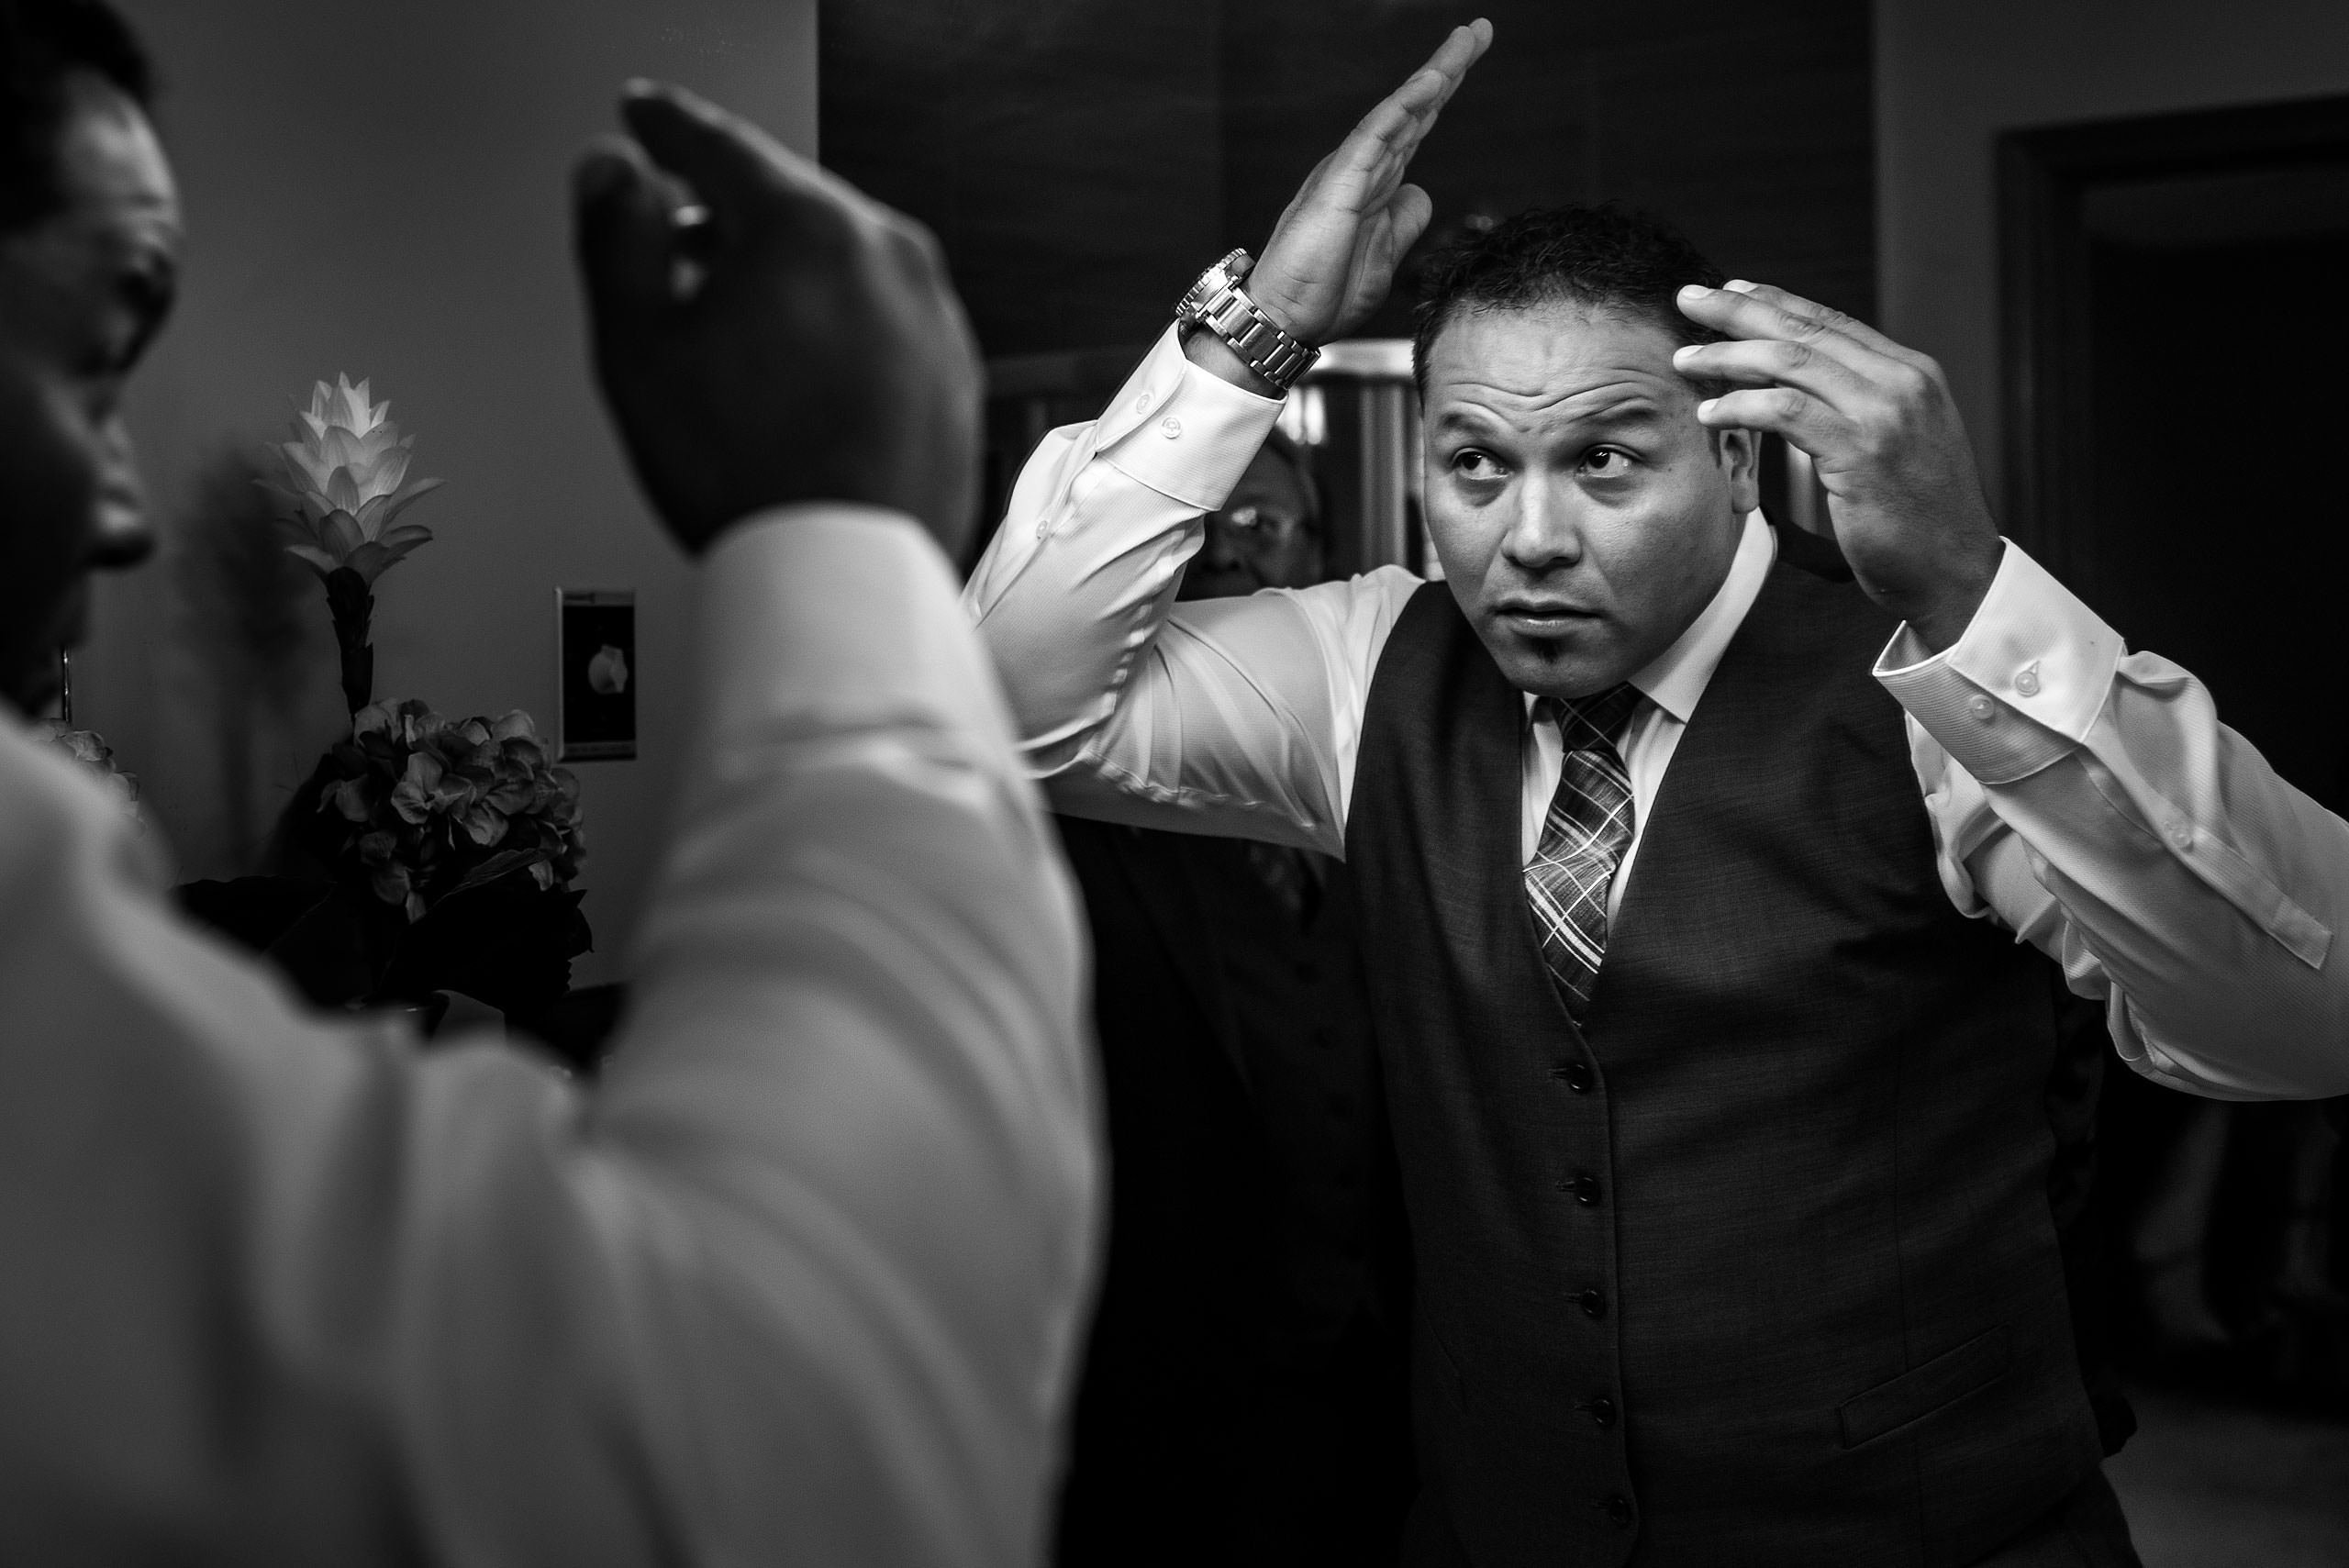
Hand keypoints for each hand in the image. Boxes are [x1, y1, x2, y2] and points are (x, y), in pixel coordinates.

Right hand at [572, 82, 980, 557]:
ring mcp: (932, 316)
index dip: (665, 128)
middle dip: (725, 211)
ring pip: (838, 262)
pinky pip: (877, 321)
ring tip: (729, 318)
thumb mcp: (637, 347)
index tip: (643, 120)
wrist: (844, 574)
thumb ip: (617, 239)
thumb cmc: (746, 473)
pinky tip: (795, 372)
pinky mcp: (953, 375)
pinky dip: (832, 325)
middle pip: (787, 203)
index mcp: (807, 227)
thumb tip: (614, 175)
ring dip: (781, 272)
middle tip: (673, 227)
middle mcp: (887, 254)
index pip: (718, 145)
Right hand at [1240, 19, 1492, 348]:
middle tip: (1478, 32)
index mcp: (1374, 185)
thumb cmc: (1323, 294)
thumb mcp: (1384, 258)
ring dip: (1433, 76)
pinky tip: (1432, 83)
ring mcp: (1349, 173)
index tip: (1471, 61)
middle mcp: (1362, 170)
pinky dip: (1403, 107)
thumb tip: (1419, 191)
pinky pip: (1375, 136)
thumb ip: (1403, 221)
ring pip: (1398, 113)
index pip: (1416, 130)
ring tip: (1465, 42)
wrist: (1285, 321)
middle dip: (1447, 69)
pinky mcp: (1337, 185)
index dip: (1443, 96)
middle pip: (1413, 111)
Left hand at [1673, 282, 2001, 651]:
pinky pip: (1786, 412)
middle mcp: (1902, 382)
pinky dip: (1741, 406)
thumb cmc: (1918, 518)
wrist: (1957, 571)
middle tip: (1690, 297)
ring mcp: (1884, 414)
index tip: (1730, 291)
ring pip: (1790, 363)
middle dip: (1739, 311)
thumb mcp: (1900, 443)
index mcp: (1912, 372)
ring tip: (1685, 359)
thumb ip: (1863, 407)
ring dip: (1728, 357)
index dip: (1776, 302)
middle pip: (1805, 331)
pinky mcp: (1861, 451)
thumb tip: (1806, 388)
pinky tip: (1710, 413)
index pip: (1832, 322)